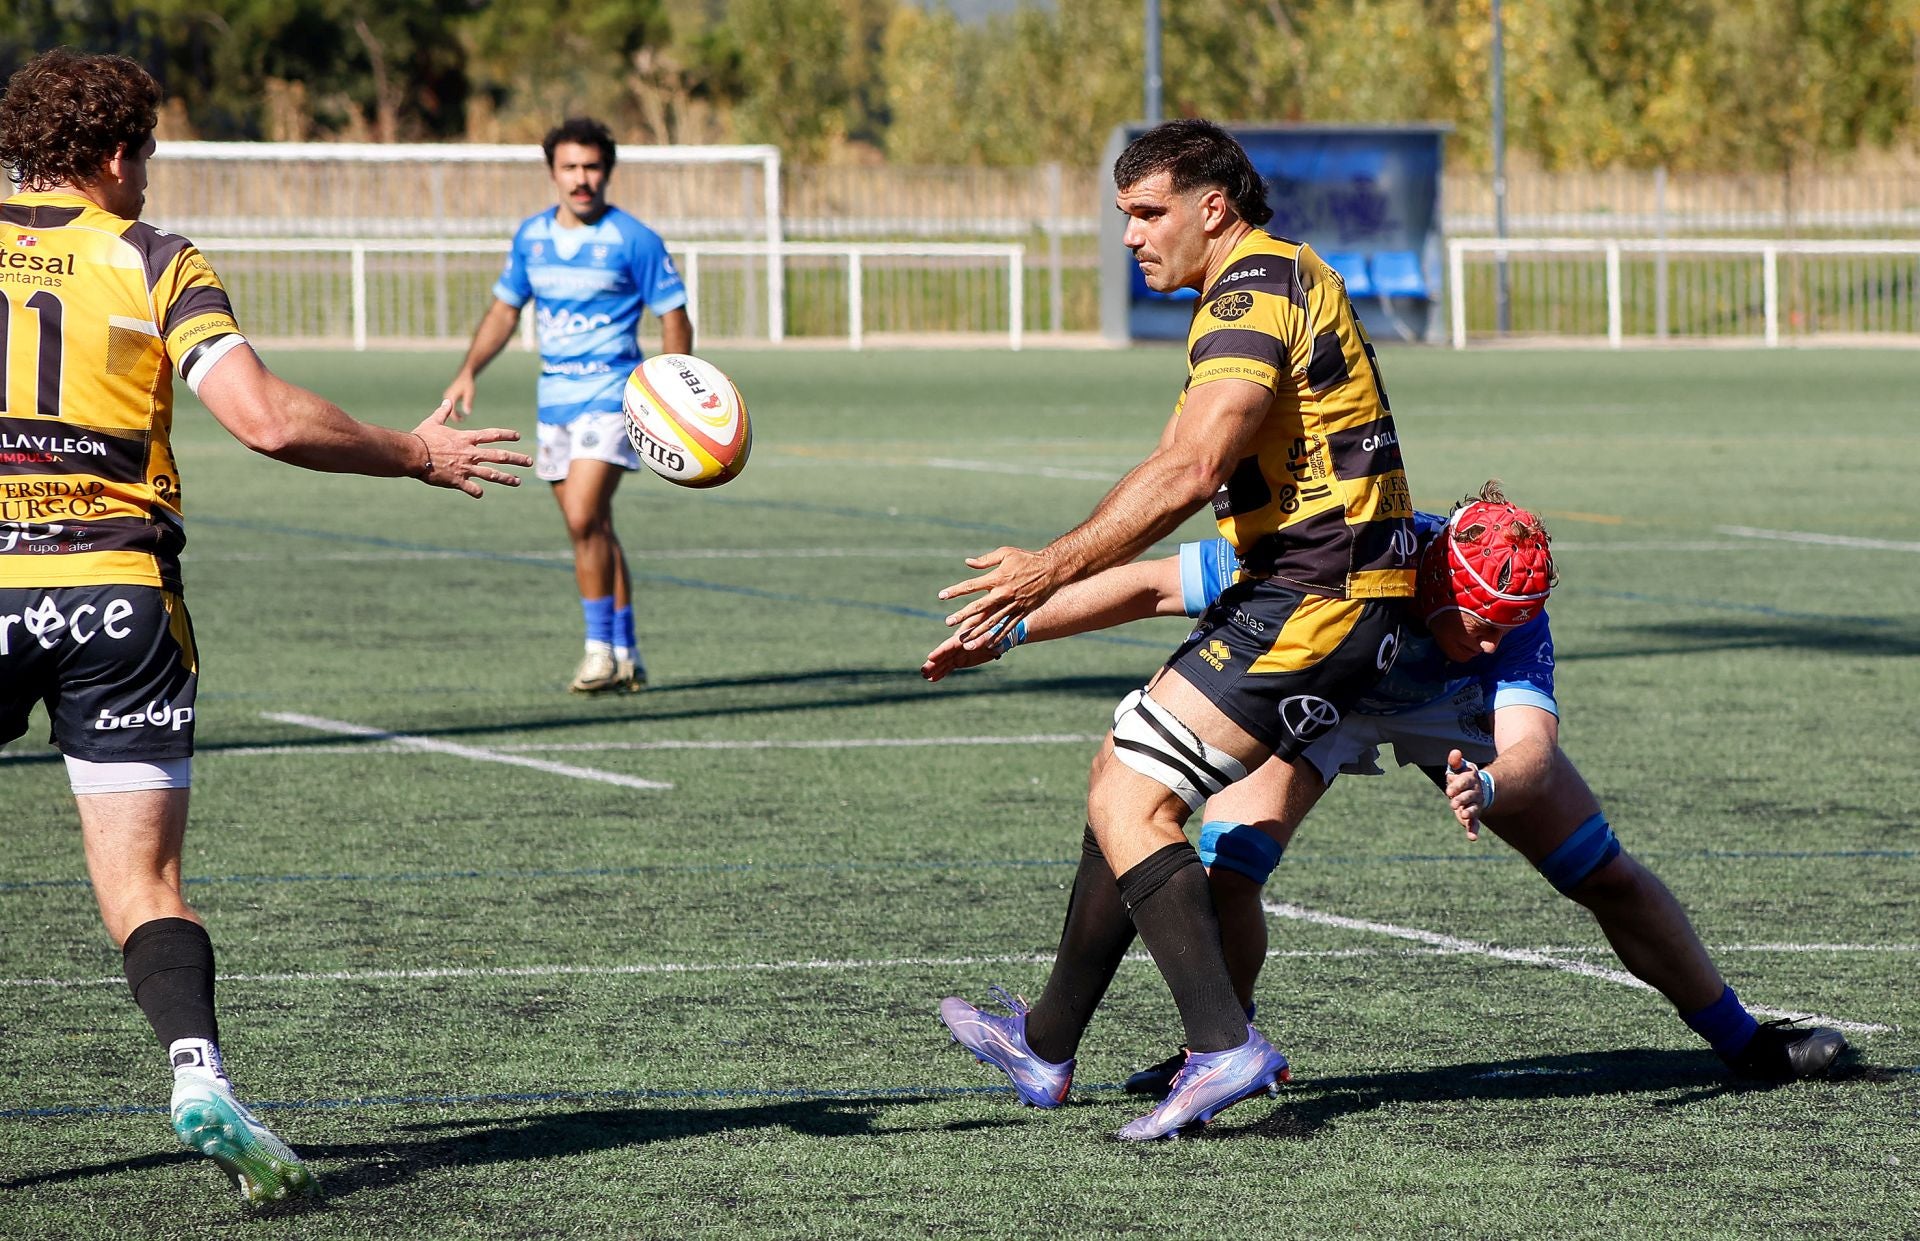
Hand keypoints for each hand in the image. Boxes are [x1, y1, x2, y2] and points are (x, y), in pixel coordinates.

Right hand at [413, 399, 530, 497]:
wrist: (412, 454)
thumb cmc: (421, 437)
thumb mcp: (433, 422)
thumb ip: (442, 413)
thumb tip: (446, 401)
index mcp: (466, 439)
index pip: (492, 435)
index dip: (506, 435)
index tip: (518, 436)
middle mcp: (470, 453)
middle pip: (499, 456)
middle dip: (516, 458)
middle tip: (530, 461)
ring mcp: (465, 468)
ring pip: (491, 474)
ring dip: (506, 478)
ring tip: (518, 481)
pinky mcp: (457, 480)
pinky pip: (471, 488)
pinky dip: (477, 491)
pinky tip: (480, 494)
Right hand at [441, 373, 475, 420]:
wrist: (465, 375)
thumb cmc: (468, 384)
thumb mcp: (470, 393)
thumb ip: (468, 403)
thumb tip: (467, 413)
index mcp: (451, 397)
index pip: (451, 411)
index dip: (456, 417)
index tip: (462, 420)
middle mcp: (446, 396)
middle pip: (448, 410)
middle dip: (454, 417)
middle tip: (462, 420)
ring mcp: (446, 396)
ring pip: (448, 408)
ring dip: (453, 414)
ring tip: (461, 418)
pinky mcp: (447, 396)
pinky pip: (448, 406)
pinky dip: (452, 411)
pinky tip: (459, 413)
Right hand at [921, 630, 1006, 681]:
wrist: (1000, 640)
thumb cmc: (995, 636)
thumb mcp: (989, 638)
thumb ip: (979, 641)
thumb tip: (967, 646)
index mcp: (963, 638)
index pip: (949, 645)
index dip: (940, 651)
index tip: (930, 657)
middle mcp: (957, 646)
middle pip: (943, 655)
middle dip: (933, 663)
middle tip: (923, 671)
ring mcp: (957, 654)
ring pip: (944, 663)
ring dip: (934, 669)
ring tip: (924, 676)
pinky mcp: (960, 661)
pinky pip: (948, 668)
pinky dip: (941, 673)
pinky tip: (932, 679)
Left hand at [938, 546, 1059, 648]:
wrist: (1051, 569)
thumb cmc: (1026, 558)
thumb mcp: (1005, 553)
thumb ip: (985, 560)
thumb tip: (967, 562)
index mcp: (997, 578)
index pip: (971, 586)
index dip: (955, 591)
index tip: (941, 596)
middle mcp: (1003, 593)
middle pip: (978, 607)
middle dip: (962, 616)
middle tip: (948, 622)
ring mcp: (1013, 605)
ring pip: (992, 621)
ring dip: (977, 631)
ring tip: (964, 640)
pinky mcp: (1022, 612)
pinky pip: (1008, 627)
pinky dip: (999, 636)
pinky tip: (988, 644)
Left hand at [1444, 749, 1486, 841]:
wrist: (1478, 790)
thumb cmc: (1464, 778)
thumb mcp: (1460, 768)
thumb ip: (1455, 761)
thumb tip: (1455, 752)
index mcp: (1470, 780)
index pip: (1465, 781)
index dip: (1457, 785)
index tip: (1449, 790)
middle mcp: (1474, 793)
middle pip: (1469, 796)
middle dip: (1461, 799)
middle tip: (1453, 802)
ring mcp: (1475, 805)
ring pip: (1473, 809)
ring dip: (1469, 812)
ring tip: (1464, 815)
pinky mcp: (1473, 816)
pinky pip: (1474, 824)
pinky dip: (1473, 831)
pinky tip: (1472, 838)